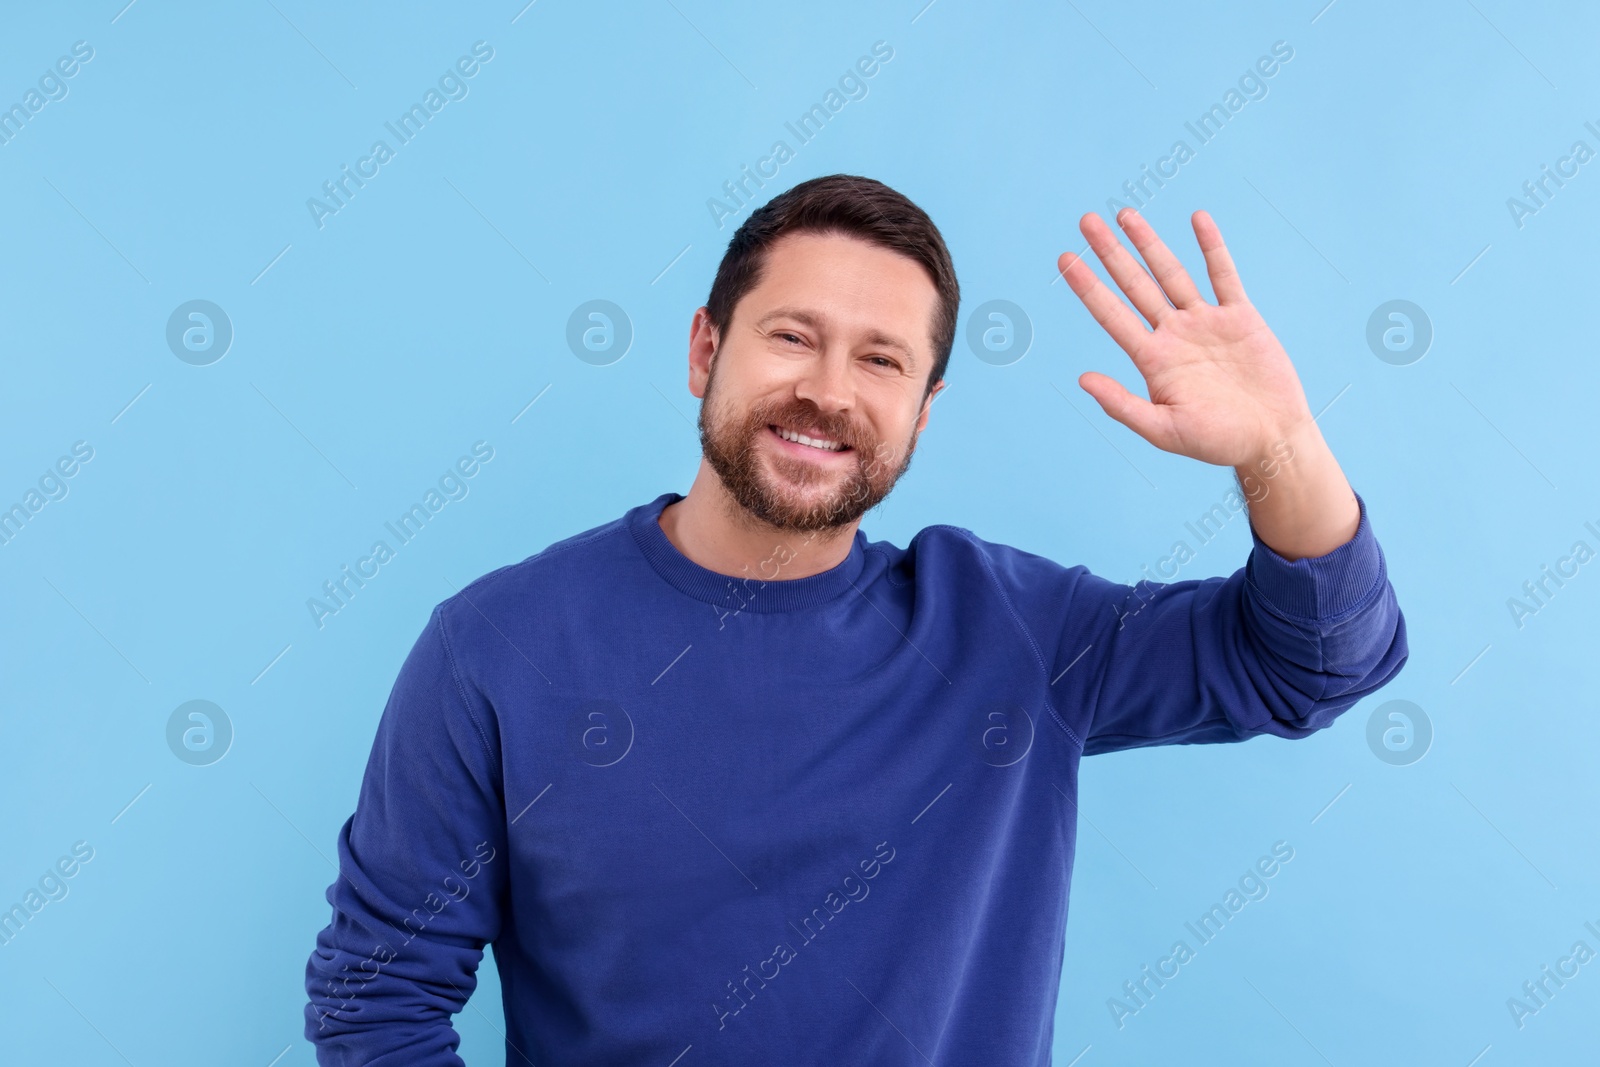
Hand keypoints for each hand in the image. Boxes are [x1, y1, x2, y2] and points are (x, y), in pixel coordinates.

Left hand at [1059, 208, 1312, 467]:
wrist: (1270, 440)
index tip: (1065, 259)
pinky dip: (1211, 247)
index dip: (1087, 287)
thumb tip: (1083, 380)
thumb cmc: (1218, 442)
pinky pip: (1223, 275)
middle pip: (1134, 285)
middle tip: (1085, 221)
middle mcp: (1173, 335)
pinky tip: (1197, 219)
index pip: (1110, 315)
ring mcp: (1205, 323)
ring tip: (1125, 215)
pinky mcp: (1239, 318)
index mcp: (1152, 360)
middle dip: (1110, 253)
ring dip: (1149, 243)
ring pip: (1171, 273)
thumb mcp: (1164, 431)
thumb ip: (1123, 406)